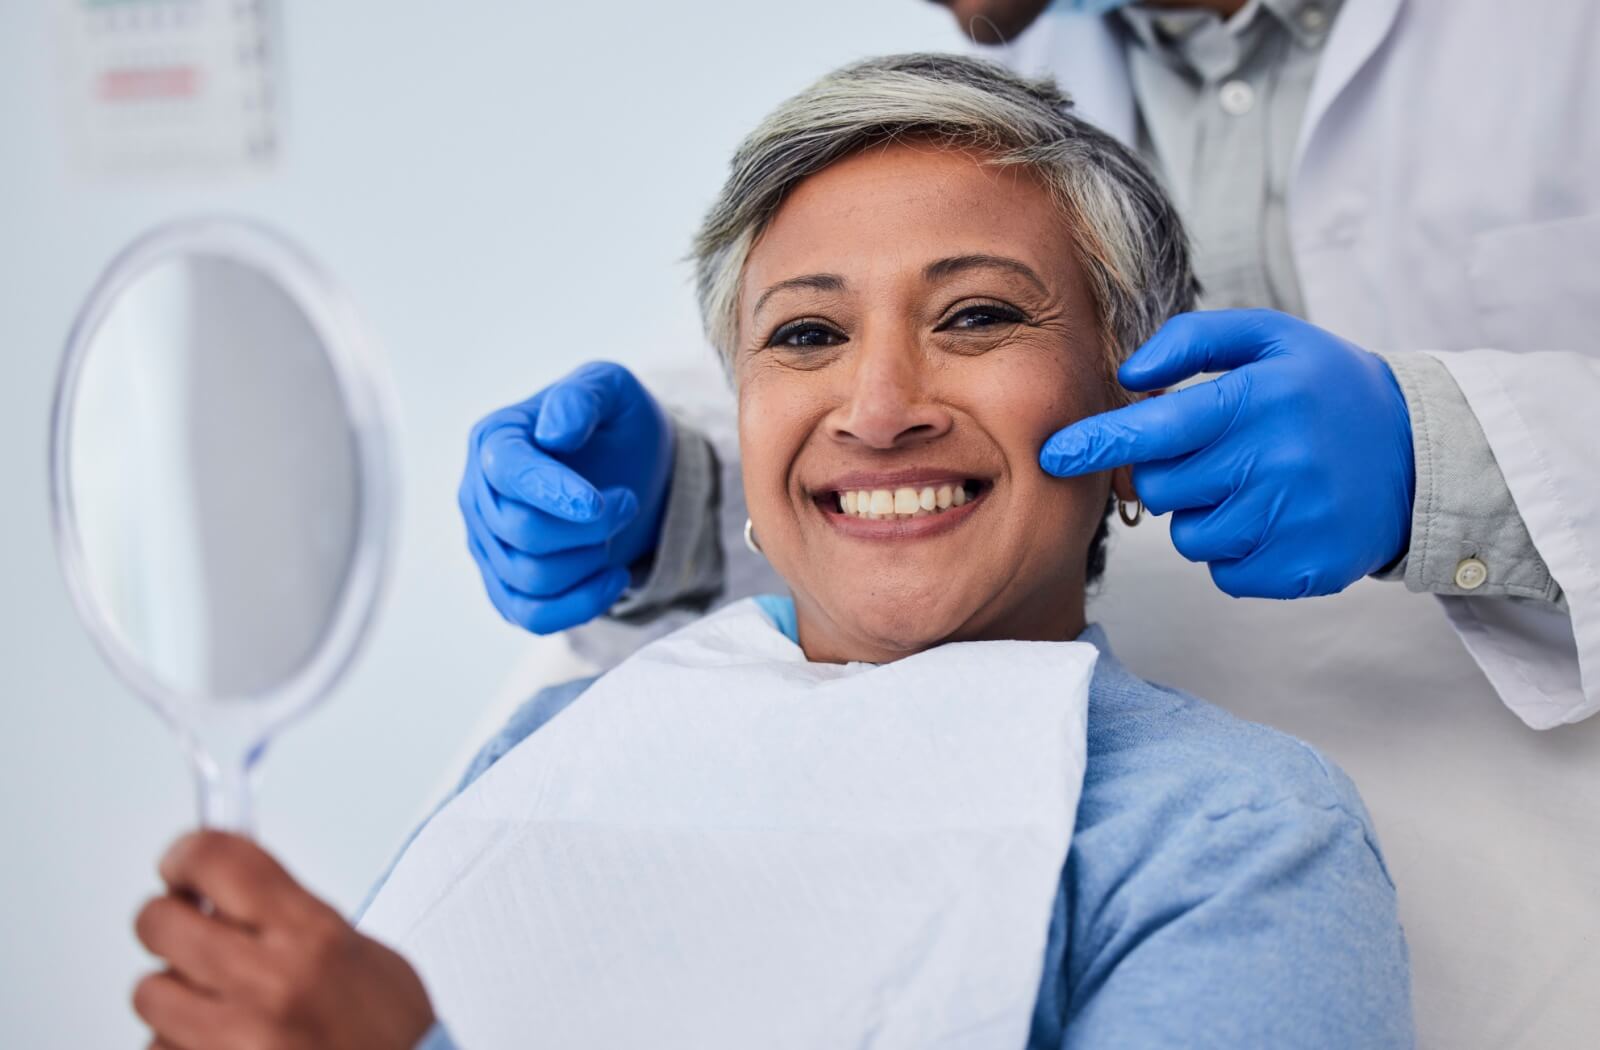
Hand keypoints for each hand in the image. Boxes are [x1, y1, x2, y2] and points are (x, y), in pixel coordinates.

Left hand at [133, 831, 434, 1049]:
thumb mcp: (359, 954)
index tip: (183, 863)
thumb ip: (292, 916)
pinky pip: (158, 1046)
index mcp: (312, 937)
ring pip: (150, 992)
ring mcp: (233, 1040)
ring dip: (173, 993)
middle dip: (168, 921)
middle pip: (160, 922)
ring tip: (214, 1002)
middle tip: (186, 928)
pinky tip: (219, 1042)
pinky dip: (180, 1043)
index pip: (218, 861)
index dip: (188, 854)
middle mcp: (269, 984)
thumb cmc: (389, 1035)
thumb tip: (227, 892)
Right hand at [460, 361, 674, 633]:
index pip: (506, 472)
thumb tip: (554, 432)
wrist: (632, 470)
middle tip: (625, 502)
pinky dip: (580, 605)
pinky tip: (615, 577)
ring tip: (618, 530)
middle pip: (521, 531)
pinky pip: (532, 616)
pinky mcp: (506, 586)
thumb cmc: (615, 425)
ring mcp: (487, 545)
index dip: (551, 491)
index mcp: (494, 439)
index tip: (598, 503)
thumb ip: (582, 397)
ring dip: (590, 560)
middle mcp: (477, 494)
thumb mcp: (611, 389)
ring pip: (530, 578)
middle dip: (588, 526)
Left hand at [1040, 309, 1414, 598]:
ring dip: (1204, 513)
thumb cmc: (1324, 389)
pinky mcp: (1302, 569)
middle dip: (1170, 472)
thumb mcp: (1269, 337)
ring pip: (1189, 535)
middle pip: (1162, 487)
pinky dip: (1235, 550)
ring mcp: (1291, 521)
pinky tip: (1273, 518)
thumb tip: (1129, 376)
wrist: (1418, 454)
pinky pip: (1224, 572)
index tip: (1053, 454)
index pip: (1156, 428)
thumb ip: (1192, 340)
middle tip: (1216, 452)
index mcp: (1259, 400)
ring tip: (1253, 483)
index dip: (1097, 443)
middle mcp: (1275, 462)